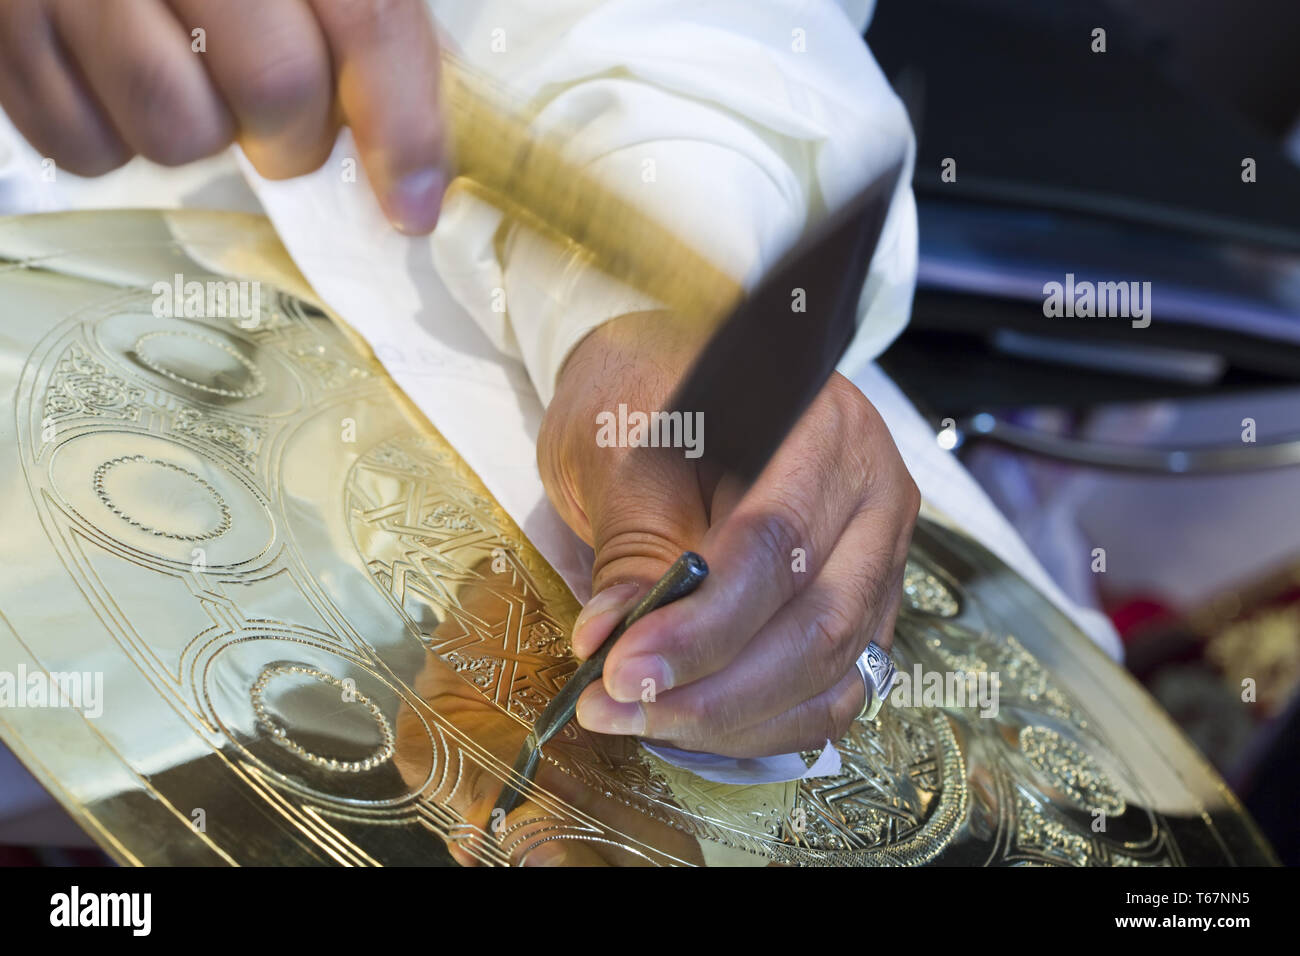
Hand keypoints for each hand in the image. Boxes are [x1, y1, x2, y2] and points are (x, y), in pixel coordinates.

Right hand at [0, 0, 447, 232]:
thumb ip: (367, 20)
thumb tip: (419, 153)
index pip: (368, 16)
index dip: (403, 126)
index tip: (412, 208)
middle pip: (278, 88)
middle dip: (297, 140)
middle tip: (283, 128)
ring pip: (179, 132)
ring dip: (204, 136)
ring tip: (187, 83)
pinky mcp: (7, 32)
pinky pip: (86, 148)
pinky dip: (116, 141)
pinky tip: (117, 84)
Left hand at [538, 310, 919, 757]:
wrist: (667, 377)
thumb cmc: (645, 397)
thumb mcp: (621, 454)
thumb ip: (631, 552)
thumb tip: (617, 647)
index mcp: (821, 424)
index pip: (776, 544)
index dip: (702, 624)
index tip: (623, 668)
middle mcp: (874, 489)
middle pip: (818, 620)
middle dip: (714, 688)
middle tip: (618, 706)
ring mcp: (879, 552)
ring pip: (832, 667)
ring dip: (733, 716)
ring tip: (637, 718)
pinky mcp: (864, 603)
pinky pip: (833, 688)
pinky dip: (763, 721)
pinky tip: (690, 723)